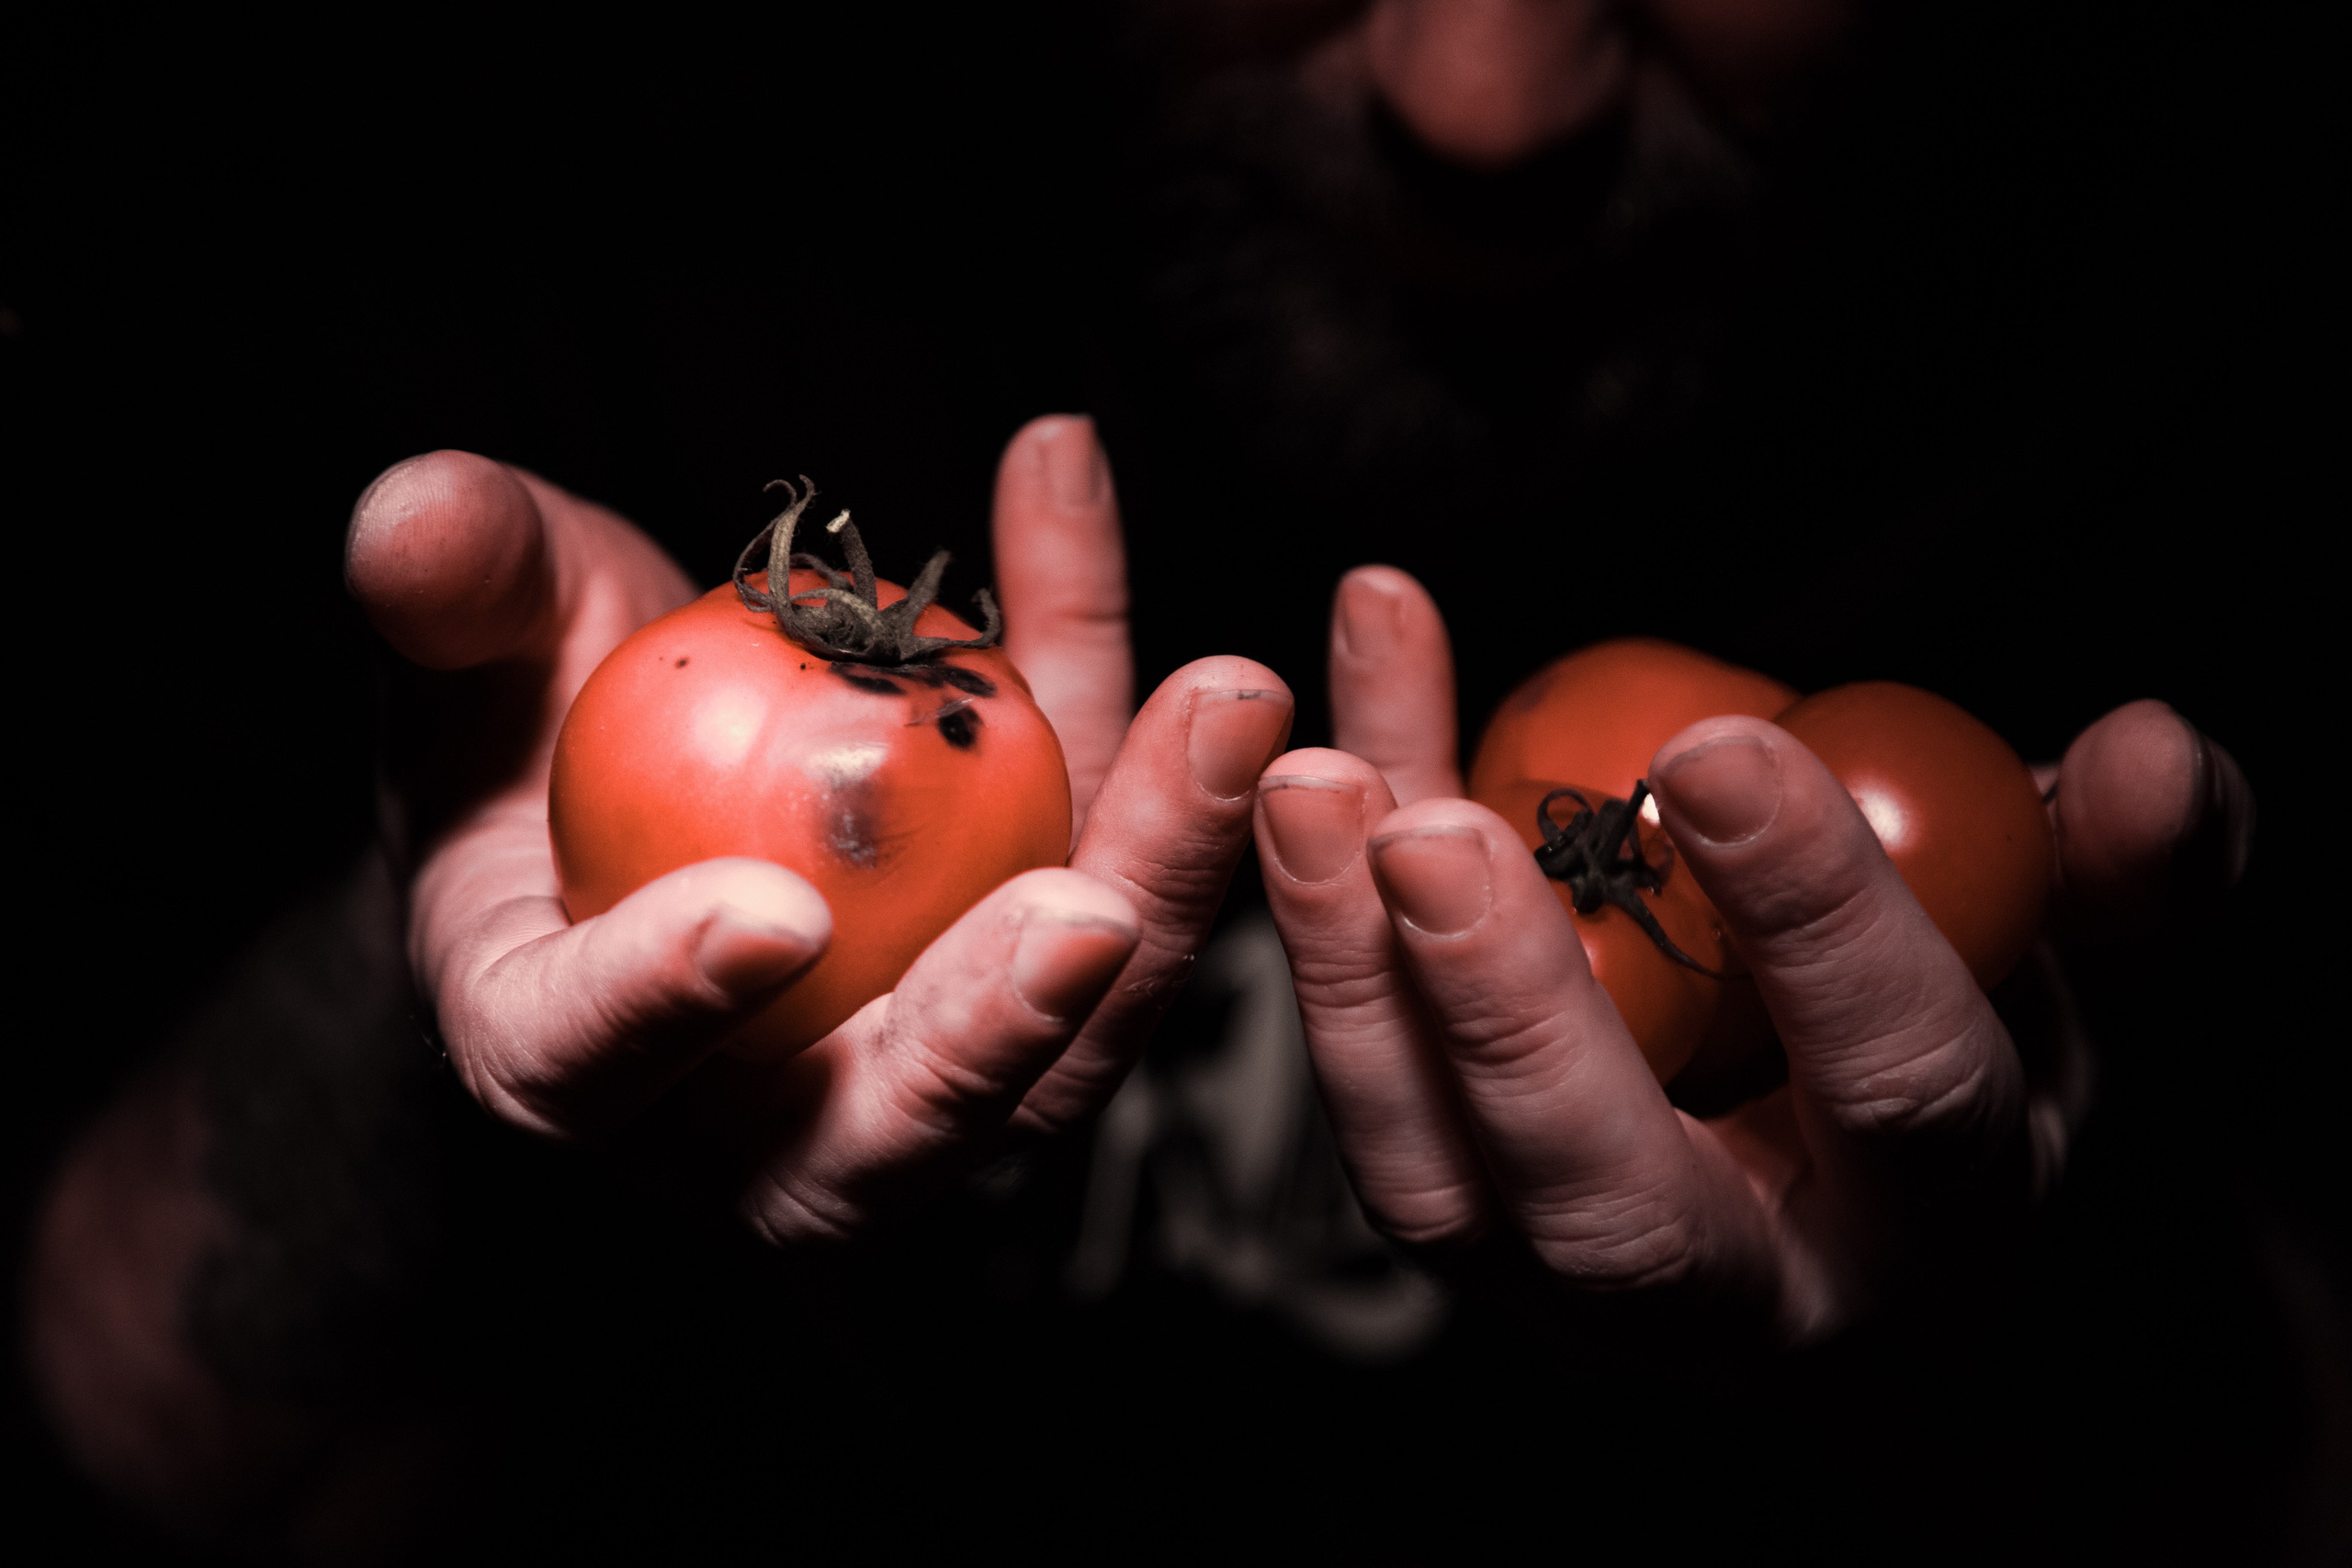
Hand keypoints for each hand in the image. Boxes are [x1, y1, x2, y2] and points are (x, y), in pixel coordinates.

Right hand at [345, 418, 1290, 1240]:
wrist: (634, 805)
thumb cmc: (518, 761)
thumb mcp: (458, 675)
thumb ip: (448, 609)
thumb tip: (411, 521)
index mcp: (561, 1058)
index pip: (591, 1064)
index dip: (669, 1003)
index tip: (767, 917)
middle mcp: (753, 1119)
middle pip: (891, 1123)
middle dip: (996, 1033)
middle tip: (1091, 913)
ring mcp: (929, 1069)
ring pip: (1070, 1031)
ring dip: (1163, 873)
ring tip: (1226, 697)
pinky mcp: (1049, 983)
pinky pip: (1108, 860)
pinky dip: (1134, 715)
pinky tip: (1070, 502)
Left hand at [1259, 566, 2251, 1338]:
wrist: (1872, 1257)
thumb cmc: (1971, 1076)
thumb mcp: (2076, 978)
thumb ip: (2125, 872)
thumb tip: (2153, 752)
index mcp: (1928, 1222)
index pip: (1891, 1090)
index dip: (1817, 924)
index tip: (1721, 752)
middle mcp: (1739, 1292)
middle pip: (1606, 1199)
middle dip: (1511, 1013)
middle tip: (1422, 831)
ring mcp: (1565, 1283)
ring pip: (1431, 1176)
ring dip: (1347, 974)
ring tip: (1308, 780)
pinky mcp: (1457, 1224)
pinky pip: (1363, 1089)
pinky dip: (1318, 928)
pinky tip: (1322, 751)